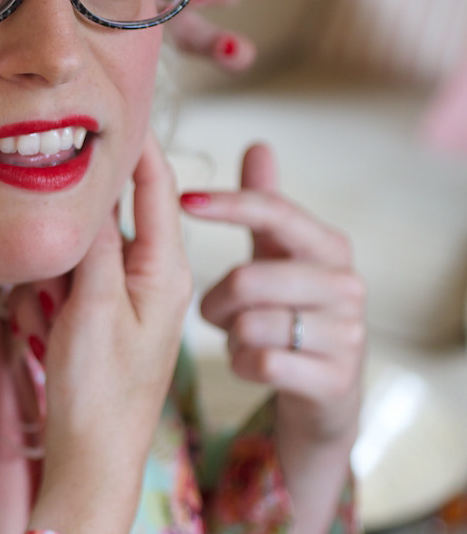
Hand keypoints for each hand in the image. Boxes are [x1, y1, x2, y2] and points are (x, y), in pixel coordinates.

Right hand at [15, 133, 192, 533]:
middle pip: (117, 214)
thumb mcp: (92, 308)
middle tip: (63, 208)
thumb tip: (92, 182)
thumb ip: (95, 242)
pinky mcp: (104, 322)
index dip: (137, 144)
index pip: (157, 186)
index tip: (118, 101)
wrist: (95, 464)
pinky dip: (54, 288)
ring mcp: (127, 301)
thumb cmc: (100, 391)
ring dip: (63, 256)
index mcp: (164, 270)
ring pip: (89, 247)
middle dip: (85, 208)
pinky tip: (43, 314)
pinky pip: (74, 282)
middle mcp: (152, 278)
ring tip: (47, 286)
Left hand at [183, 143, 364, 443]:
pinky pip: (259, 363)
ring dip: (229, 335)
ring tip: (244, 337)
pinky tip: (253, 363)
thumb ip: (267, 205)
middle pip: (248, 278)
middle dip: (217, 299)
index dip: (228, 203)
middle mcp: (347, 286)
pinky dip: (241, 364)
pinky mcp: (335, 379)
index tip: (185, 199)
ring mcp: (347, 334)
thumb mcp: (280, 256)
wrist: (327, 388)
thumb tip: (258, 144)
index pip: (275, 211)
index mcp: (330, 247)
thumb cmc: (291, 310)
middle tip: (218, 312)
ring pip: (249, 325)